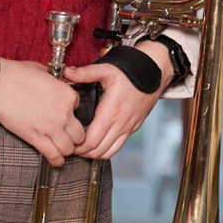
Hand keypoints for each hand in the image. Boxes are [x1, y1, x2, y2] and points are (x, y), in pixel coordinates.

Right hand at [0, 54, 84, 165]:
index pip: (79, 109)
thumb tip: (53, 82)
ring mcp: (51, 127)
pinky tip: (55, 159)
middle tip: (66, 135)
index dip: (70, 111)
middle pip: (79, 134)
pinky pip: (54, 156)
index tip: (62, 113)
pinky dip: (56, 160)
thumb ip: (53, 80)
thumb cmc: (16, 74)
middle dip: (73, 135)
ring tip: (60, 146)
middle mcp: (64, 113)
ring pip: (69, 148)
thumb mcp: (42, 71)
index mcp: (68, 95)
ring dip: (65, 148)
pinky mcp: (36, 138)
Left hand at [63, 40, 172, 158]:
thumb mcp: (107, 68)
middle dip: (83, 152)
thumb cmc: (132, 70)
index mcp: (111, 111)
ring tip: (83, 147)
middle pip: (99, 150)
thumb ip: (85, 72)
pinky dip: (106, 149)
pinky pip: (119, 145)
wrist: (155, 72)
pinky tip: (98, 142)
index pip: (92, 140)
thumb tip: (67, 72)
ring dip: (95, 153)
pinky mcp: (134, 127)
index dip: (79, 146)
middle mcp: (121, 122)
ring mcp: (129, 126)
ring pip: (110, 152)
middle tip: (71, 146)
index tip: (69, 142)